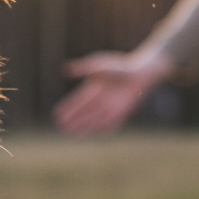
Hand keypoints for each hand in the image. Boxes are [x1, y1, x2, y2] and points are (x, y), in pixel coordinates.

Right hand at [52, 50, 175, 135]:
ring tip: (72, 132)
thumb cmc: (119, 65)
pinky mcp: (122, 113)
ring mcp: (111, 107)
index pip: (78, 101)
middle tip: (60, 126)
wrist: (141, 72)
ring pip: (94, 120)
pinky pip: (110, 124)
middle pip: (84, 113)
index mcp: (93, 88)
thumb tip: (65, 70)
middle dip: (73, 120)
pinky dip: (101, 129)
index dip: (68, 108)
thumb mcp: (98, 64)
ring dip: (83, 126)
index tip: (57, 114)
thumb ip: (83, 69)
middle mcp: (101, 100)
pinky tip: (92, 134)